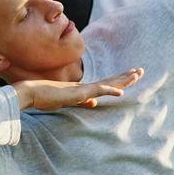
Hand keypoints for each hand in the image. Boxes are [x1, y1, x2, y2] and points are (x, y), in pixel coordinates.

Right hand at [14, 68, 143, 110]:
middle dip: (126, 76)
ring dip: (122, 79)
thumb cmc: (46, 97)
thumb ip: (82, 101)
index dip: (119, 80)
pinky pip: (97, 91)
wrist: (32, 92)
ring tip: (136, 75)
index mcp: (84, 88)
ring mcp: (83, 88)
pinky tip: (120, 92)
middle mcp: (86, 86)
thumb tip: (94, 103)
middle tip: (140, 70)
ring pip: (107, 83)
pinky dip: (109, 91)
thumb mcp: (68, 101)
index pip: (105, 84)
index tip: (130, 76)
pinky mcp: (78, 93)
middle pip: (110, 80)